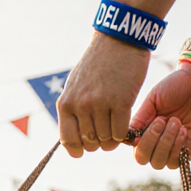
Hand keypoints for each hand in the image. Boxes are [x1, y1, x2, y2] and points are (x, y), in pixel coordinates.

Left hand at [57, 33, 151, 157]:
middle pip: (89, 142)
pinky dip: (123, 133)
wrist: (119, 40)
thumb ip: (74, 107)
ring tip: (116, 127)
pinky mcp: (120, 102)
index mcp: (66, 103)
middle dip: (98, 143)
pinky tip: (124, 123)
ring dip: (112, 138)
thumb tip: (75, 134)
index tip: (84, 151)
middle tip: (106, 135)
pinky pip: (120, 132)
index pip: (67, 139)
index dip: (77, 149)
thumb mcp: (76, 84)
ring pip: (105, 139)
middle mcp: (80, 105)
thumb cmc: (99, 63)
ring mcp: (99, 104)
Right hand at [129, 63, 190, 168]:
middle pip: (146, 160)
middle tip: (163, 120)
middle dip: (153, 141)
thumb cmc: (175, 86)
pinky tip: (184, 130)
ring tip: (176, 122)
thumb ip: (140, 118)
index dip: (140, 144)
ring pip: (161, 163)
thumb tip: (131, 137)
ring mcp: (174, 146)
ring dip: (166, 143)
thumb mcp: (153, 99)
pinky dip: (178, 148)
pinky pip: (178, 162)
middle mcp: (158, 142)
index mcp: (146, 131)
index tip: (151, 123)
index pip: (136, 151)